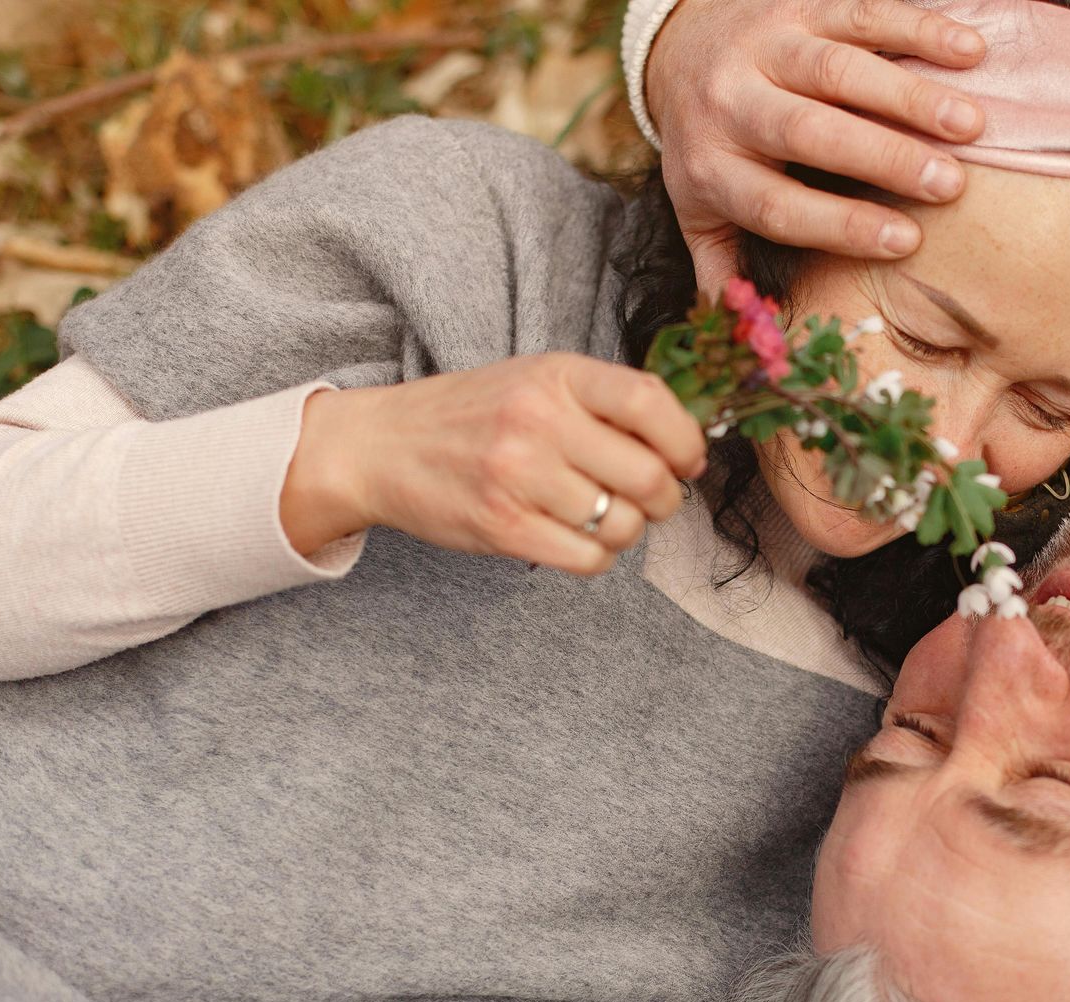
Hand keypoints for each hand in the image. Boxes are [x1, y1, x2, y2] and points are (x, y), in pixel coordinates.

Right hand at [282, 354, 705, 574]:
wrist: (382, 446)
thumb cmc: (474, 415)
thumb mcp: (538, 380)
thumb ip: (605, 401)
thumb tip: (687, 441)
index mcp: (557, 375)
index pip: (650, 402)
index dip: (686, 441)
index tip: (687, 460)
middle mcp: (538, 421)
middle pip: (648, 476)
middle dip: (666, 498)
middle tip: (652, 499)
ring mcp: (518, 477)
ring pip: (623, 525)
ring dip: (627, 531)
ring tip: (603, 516)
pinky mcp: (503, 528)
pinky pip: (588, 559)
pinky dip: (597, 556)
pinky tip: (578, 539)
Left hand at [645, 0, 988, 289]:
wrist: (677, 48)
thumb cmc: (710, 148)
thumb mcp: (700, 212)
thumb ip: (722, 271)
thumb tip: (748, 340)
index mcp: (712, 169)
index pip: (777, 203)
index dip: (841, 223)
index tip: (906, 241)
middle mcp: (731, 103)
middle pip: (809, 131)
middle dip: (883, 157)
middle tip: (950, 184)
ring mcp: (766, 47)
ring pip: (838, 68)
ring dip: (909, 94)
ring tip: (971, 124)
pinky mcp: (798, 4)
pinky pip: (860, 12)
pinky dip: (918, 27)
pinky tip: (968, 51)